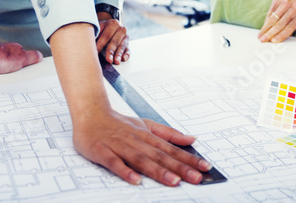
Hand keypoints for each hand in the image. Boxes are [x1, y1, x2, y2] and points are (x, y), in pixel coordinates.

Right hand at [72, 107, 210, 185]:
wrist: (90, 113)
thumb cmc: (119, 123)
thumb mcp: (146, 124)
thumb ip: (169, 133)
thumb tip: (192, 138)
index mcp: (147, 135)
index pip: (171, 149)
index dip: (188, 158)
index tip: (205, 167)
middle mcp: (136, 140)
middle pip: (160, 156)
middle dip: (179, 168)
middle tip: (195, 178)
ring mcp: (119, 146)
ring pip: (141, 159)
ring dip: (157, 171)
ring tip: (173, 182)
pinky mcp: (102, 151)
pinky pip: (114, 163)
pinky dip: (125, 171)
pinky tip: (135, 180)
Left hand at [96, 14, 129, 63]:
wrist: (112, 25)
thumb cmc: (103, 29)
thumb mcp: (99, 27)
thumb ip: (95, 34)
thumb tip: (87, 44)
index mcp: (113, 23)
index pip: (106, 36)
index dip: (100, 44)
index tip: (95, 52)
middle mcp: (121, 29)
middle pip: (115, 41)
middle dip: (110, 51)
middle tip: (108, 59)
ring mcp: (126, 36)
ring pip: (122, 46)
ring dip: (119, 54)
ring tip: (116, 61)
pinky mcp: (128, 43)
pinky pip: (128, 49)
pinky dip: (126, 54)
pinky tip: (124, 58)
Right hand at [258, 0, 295, 42]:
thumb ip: (293, 19)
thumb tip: (285, 33)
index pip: (291, 28)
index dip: (281, 35)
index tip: (274, 42)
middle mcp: (295, 9)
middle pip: (281, 25)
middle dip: (271, 34)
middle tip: (264, 41)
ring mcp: (286, 4)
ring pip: (274, 20)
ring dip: (266, 29)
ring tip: (260, 36)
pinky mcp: (278, 0)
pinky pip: (271, 13)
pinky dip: (266, 21)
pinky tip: (263, 26)